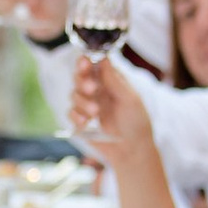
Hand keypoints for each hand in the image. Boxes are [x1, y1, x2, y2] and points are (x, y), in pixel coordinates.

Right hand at [71, 55, 156, 173]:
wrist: (132, 150)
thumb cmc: (136, 122)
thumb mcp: (130, 99)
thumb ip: (115, 80)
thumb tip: (103, 58)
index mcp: (109, 81)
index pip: (93, 65)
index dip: (85, 61)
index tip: (84, 62)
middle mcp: (96, 90)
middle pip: (79, 77)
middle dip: (82, 81)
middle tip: (92, 89)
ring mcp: (87, 105)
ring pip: (74, 95)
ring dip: (83, 102)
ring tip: (96, 112)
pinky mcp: (81, 121)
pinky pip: (71, 114)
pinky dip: (77, 116)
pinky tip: (86, 122)